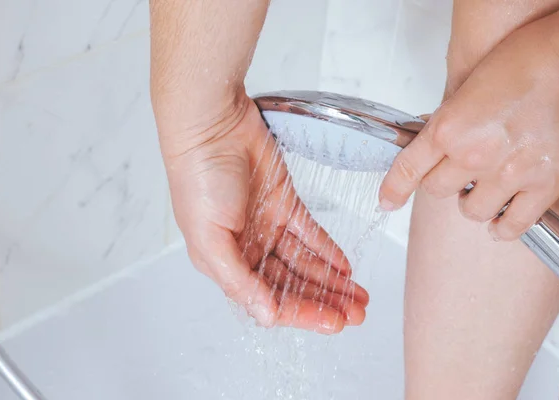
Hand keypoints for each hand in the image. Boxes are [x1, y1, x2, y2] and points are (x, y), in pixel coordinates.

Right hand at [160, 95, 368, 333]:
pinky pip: (311, 234)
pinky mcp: (285, 203)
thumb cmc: (199, 179)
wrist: (213, 126)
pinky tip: (346, 267)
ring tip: (360, 297)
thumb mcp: (210, 238)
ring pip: (305, 262)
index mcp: (226, 263)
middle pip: (292, 284)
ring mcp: (268, 226)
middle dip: (324, 302)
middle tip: (356, 315)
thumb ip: (238, 280)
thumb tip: (266, 317)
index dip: (301, 313)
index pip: (269, 299)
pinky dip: (328, 250)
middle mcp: (248, 249)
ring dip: (331, 281)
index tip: (332, 322)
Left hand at [379, 2, 558, 240]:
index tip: (387, 201)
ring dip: (473, 202)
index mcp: (450, 127)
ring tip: (485, 186)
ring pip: (471, 211)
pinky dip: (503, 226)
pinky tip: (502, 216)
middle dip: (444, 181)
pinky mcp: (545, 186)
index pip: (409, 170)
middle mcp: (475, 154)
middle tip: (459, 170)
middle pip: (437, 191)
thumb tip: (431, 145)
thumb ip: (448, 122)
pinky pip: (513, 226)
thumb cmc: (529, 58)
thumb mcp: (469, 86)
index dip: (394, 190)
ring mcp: (510, 173)